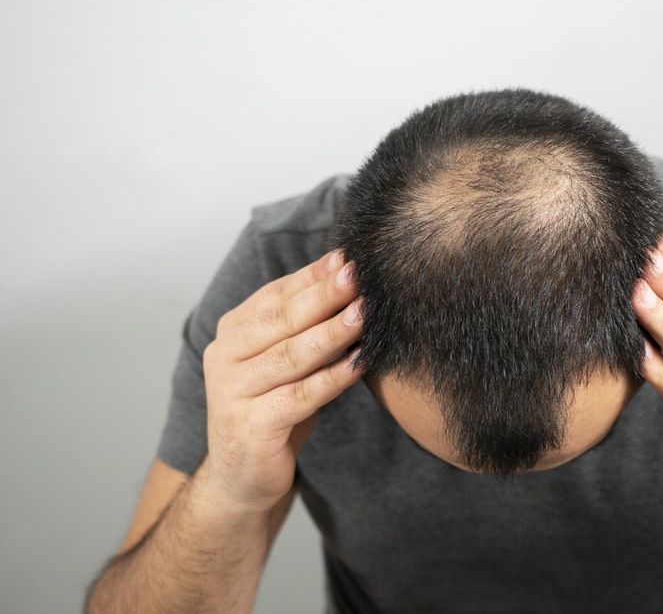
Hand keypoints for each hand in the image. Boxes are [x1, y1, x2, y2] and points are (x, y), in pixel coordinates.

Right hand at [201, 250, 363, 513]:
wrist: (241, 479)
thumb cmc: (273, 412)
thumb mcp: (287, 362)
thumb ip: (305, 324)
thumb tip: (346, 273)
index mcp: (232, 333)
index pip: (276, 295)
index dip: (313, 276)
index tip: (349, 258)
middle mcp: (224, 357)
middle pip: (282, 320)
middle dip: (324, 295)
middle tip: (359, 276)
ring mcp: (232, 392)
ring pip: (290, 356)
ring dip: (331, 333)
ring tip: (364, 314)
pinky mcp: (249, 427)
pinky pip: (299, 397)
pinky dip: (331, 379)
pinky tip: (359, 364)